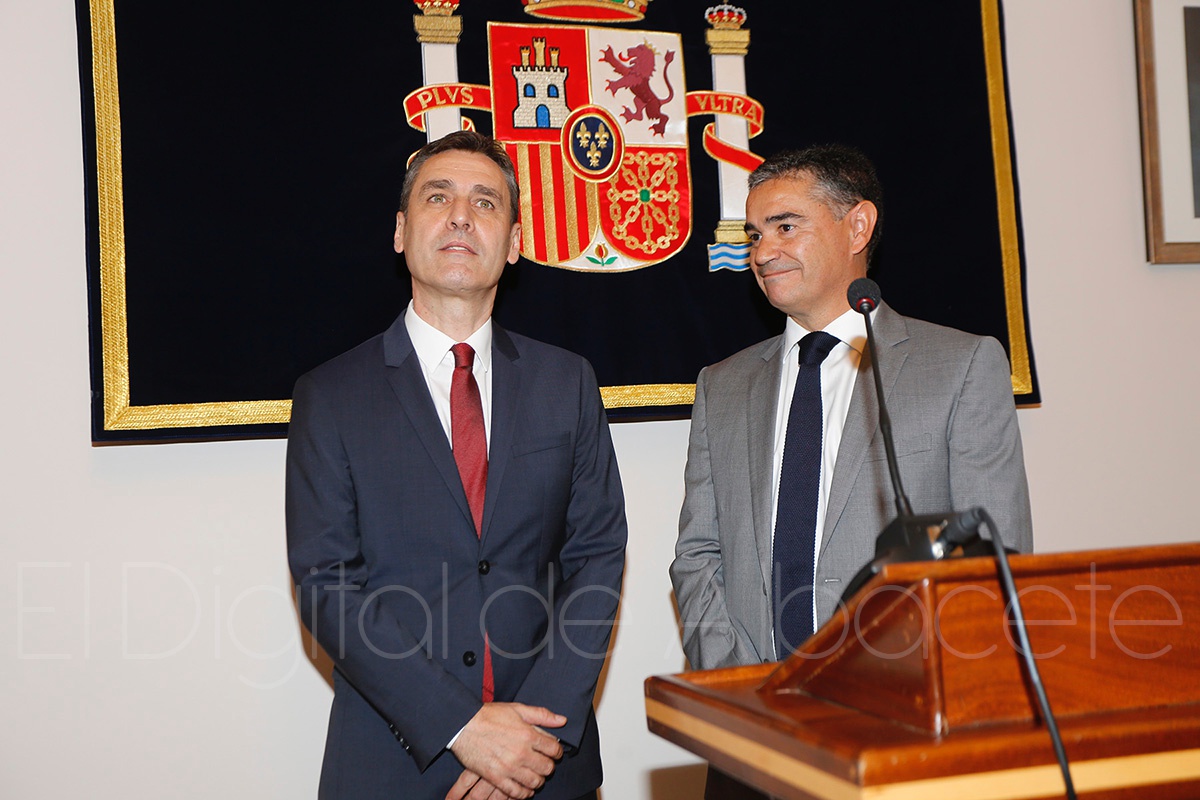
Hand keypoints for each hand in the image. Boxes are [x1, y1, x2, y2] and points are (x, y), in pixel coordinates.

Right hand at [448, 703, 565, 799]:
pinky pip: (516, 792)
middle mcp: (521, 753)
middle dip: (548, 766)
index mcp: (528, 735)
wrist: (463, 725)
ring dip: (538, 780)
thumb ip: (542, 715)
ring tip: (534, 775)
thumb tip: (562, 720)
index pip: (554, 749)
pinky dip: (524, 793)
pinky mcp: (496, 777)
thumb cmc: (489, 715)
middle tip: (543, 763)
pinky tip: (525, 789)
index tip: (553, 751)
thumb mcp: (518, 709)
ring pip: (535, 782)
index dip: (557, 751)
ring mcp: (509, 767)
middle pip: (547, 768)